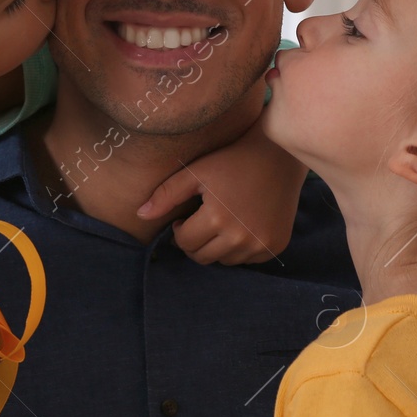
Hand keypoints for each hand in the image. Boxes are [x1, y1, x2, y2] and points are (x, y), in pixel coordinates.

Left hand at [137, 126, 305, 265]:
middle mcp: (240, 237)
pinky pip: (247, 259)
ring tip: (221, 222)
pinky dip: (239, 248)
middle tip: (201, 221)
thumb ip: (166, 194)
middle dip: (195, 242)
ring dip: (216, 247)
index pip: (185, 242)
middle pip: (203, 257)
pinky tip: (241, 225)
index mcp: (217, 219)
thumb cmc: (230, 160)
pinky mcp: (275, 246)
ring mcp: (260, 244)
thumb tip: (139, 215)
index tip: (185, 217)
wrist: (277, 155)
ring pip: (224, 261)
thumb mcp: (195, 172)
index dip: (179, 230)